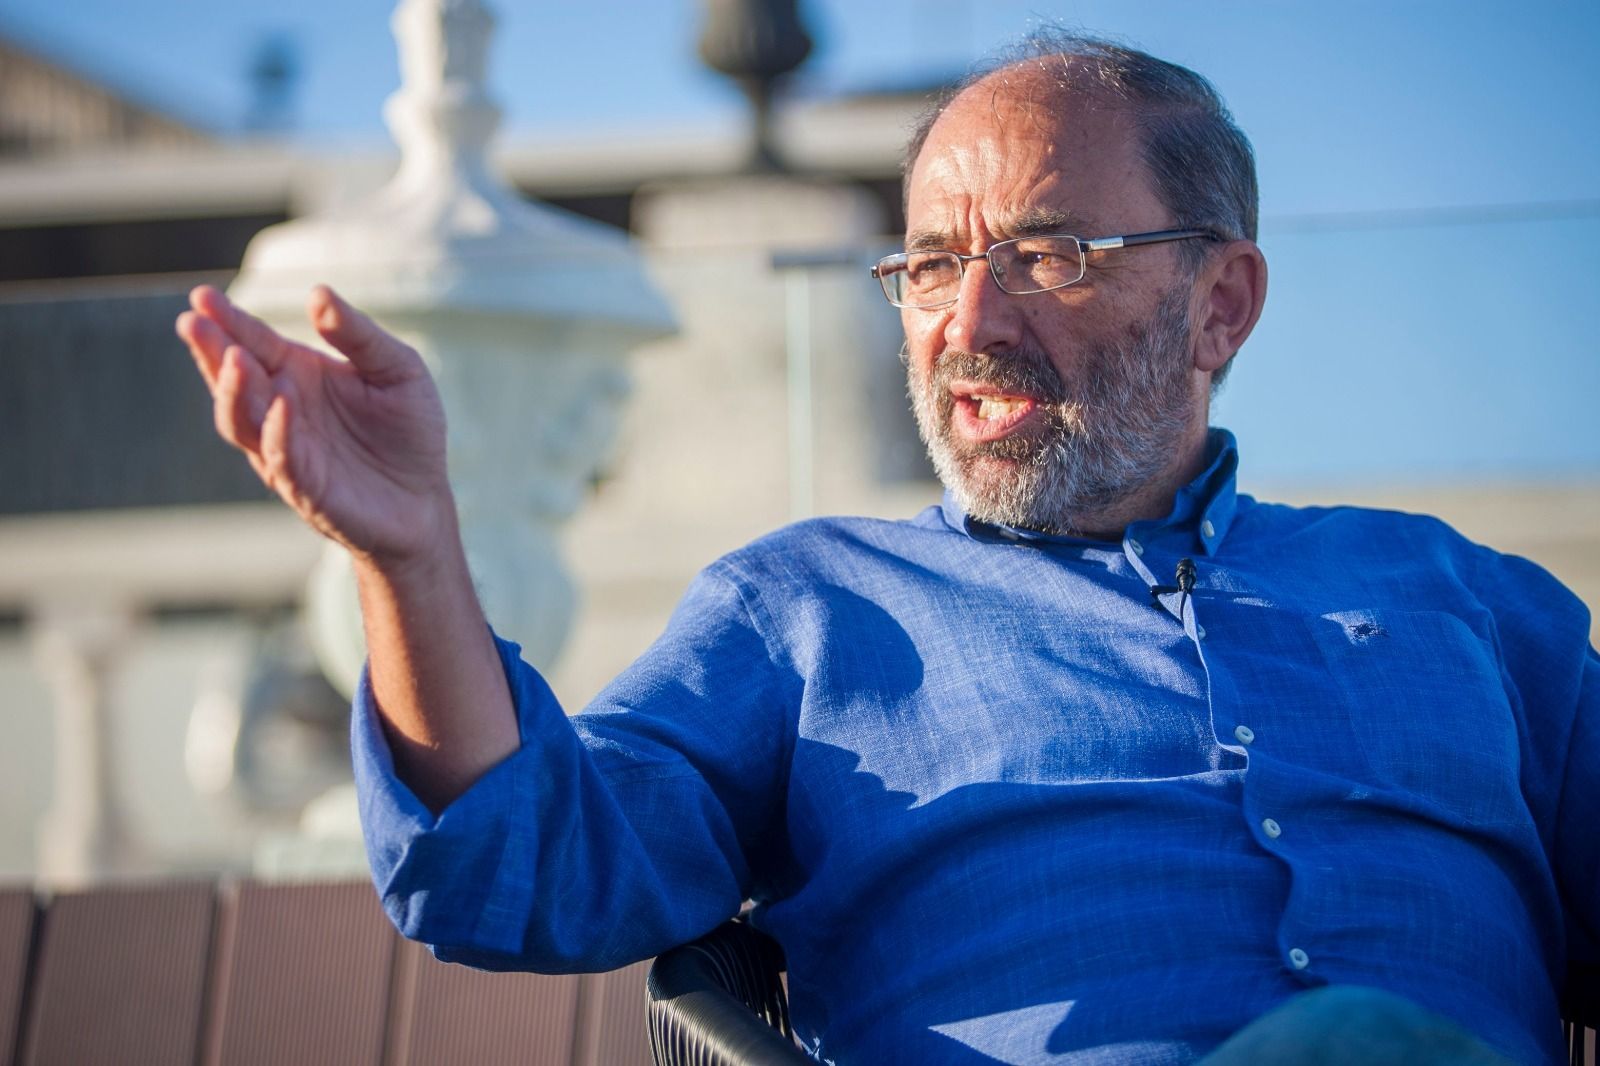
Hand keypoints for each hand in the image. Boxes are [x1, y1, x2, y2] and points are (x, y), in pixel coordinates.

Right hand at [177, 284, 454, 566]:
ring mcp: (285, 450)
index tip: (201, 296)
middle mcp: (280, 410)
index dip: (227, 321)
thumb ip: (358, 334)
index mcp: (297, 374)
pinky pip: (283, 458)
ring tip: (234, 358)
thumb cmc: (409, 430)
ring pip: (243, 421)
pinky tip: (282, 404)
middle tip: (193, 322)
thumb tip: (317, 293)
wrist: (425, 498)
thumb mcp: (397, 368)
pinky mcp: (305, 487)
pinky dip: (278, 432)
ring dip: (234, 391)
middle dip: (212, 351)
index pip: (254, 342)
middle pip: (234, 378)